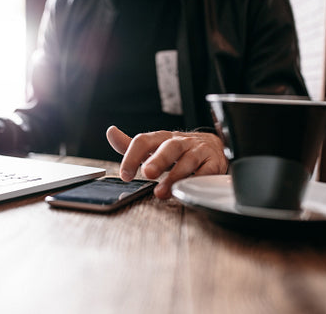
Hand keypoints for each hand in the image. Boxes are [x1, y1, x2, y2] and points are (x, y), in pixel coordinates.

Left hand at [106, 126, 227, 198]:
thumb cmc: (179, 150)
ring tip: (163, 192)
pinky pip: (207, 171)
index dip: (133, 156)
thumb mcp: (155, 147)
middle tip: (147, 173)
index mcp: (163, 138)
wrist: (213, 147)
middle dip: (158, 160)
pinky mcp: (214, 163)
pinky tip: (189, 189)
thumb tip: (111, 133)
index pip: (145, 140)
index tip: (125, 175)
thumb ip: (132, 145)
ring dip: (175, 176)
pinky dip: (198, 180)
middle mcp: (181, 142)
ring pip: (189, 160)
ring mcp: (199, 151)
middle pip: (170, 147)